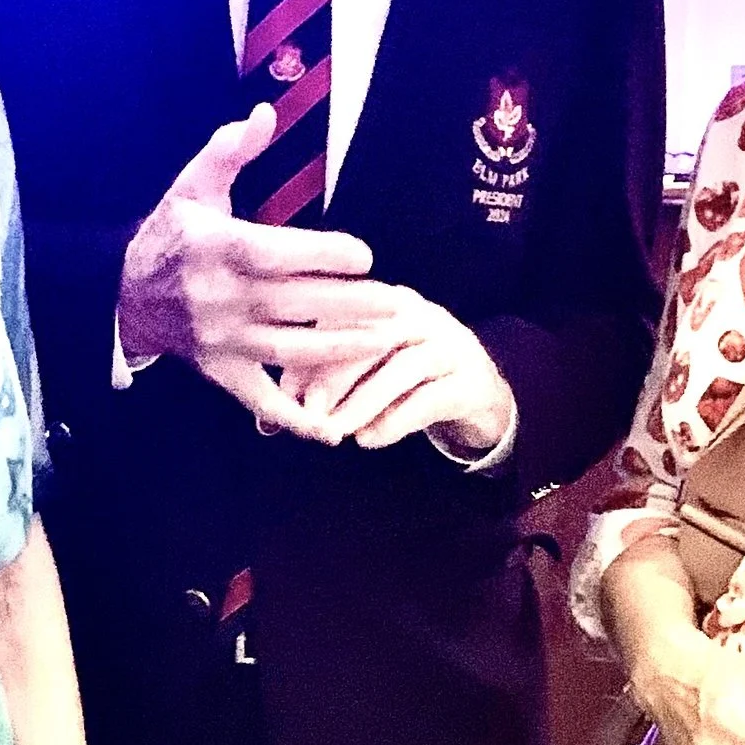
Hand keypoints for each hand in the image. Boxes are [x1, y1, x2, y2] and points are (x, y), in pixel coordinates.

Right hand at [118, 105, 398, 437]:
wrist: (123, 294)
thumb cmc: (171, 235)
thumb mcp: (192, 186)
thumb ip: (230, 150)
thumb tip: (266, 113)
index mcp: (220, 249)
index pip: (279, 254)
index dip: (325, 255)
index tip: (365, 256)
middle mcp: (224, 299)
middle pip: (297, 304)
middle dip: (352, 305)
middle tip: (399, 302)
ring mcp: (225, 341)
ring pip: (292, 350)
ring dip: (342, 350)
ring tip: (387, 342)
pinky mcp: (223, 373)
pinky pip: (261, 402)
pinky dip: (296, 420)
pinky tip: (336, 430)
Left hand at [291, 285, 515, 456]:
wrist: (477, 390)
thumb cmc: (406, 378)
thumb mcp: (363, 375)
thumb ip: (320, 387)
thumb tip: (267, 421)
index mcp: (386, 303)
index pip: (344, 317)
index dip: (311, 352)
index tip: (284, 389)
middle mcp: (421, 316)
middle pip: (372, 338)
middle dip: (334, 377)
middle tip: (309, 412)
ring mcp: (450, 348)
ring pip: (403, 369)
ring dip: (363, 402)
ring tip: (336, 432)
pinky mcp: (470, 383)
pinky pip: (429, 400)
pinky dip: (396, 422)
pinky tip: (369, 441)